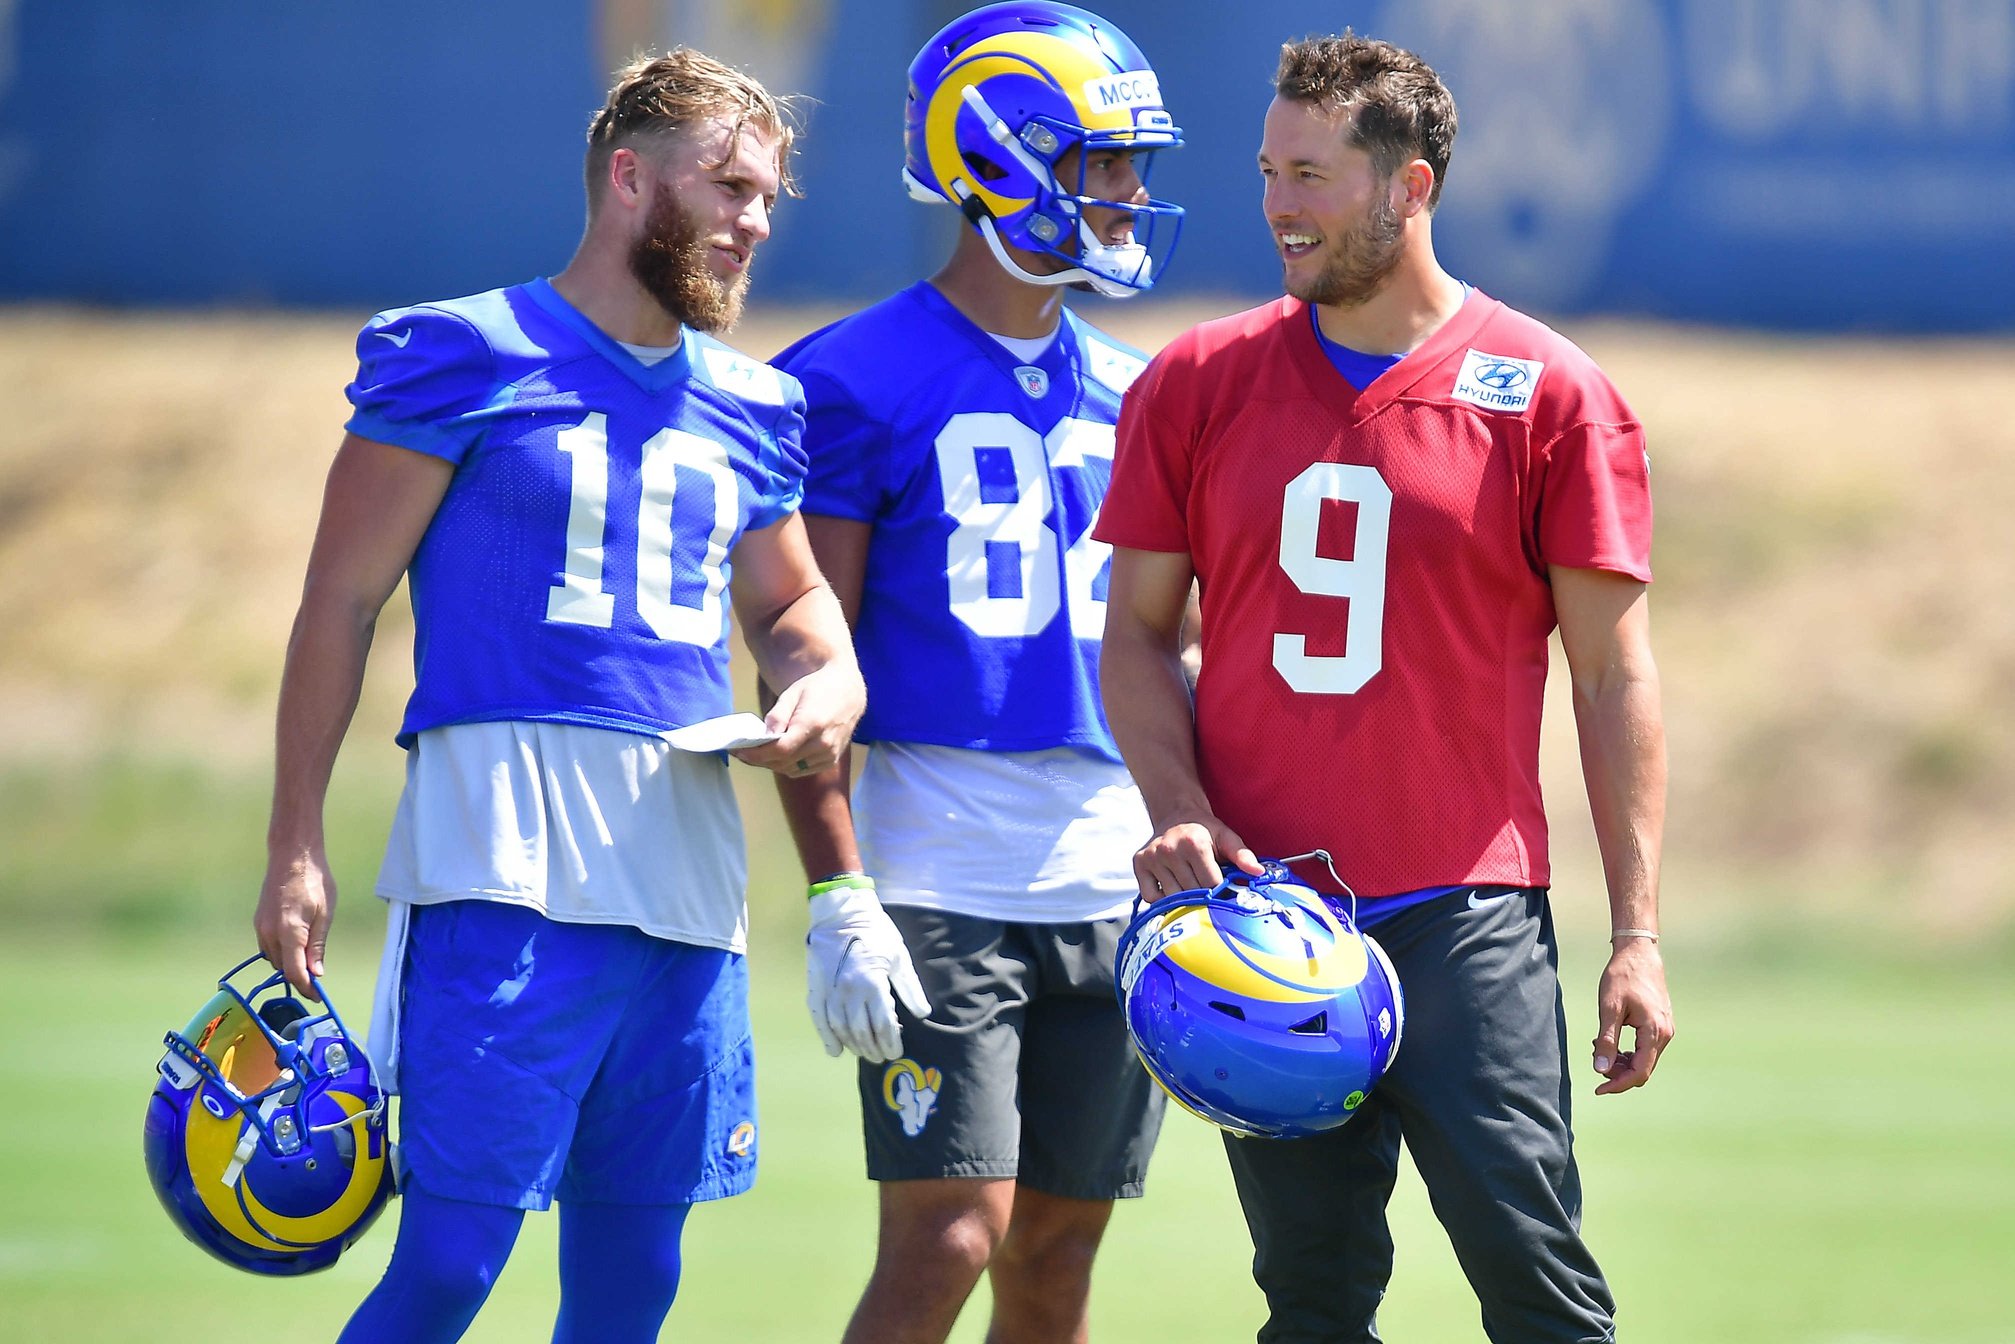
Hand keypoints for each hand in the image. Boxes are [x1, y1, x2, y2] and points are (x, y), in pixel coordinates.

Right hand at [254, 848, 335, 997]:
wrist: (292, 856)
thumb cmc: (314, 881)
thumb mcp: (325, 914)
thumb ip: (318, 946)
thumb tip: (316, 973)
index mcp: (289, 933)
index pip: (294, 972)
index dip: (306, 988)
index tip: (316, 997)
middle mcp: (270, 933)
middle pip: (282, 968)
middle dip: (298, 977)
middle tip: (316, 980)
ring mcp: (261, 927)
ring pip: (273, 958)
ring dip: (288, 964)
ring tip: (308, 962)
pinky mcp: (258, 921)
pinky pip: (268, 946)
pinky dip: (280, 952)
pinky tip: (295, 946)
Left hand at [732, 662, 864, 776]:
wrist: (848, 690)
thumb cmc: (817, 687)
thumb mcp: (793, 693)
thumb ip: (777, 715)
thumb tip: (764, 735)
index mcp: (812, 724)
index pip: (778, 750)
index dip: (755, 754)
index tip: (737, 751)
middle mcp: (823, 743)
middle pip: (782, 762)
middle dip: (759, 759)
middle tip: (742, 751)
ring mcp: (830, 754)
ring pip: (790, 769)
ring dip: (772, 763)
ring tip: (759, 752)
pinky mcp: (832, 760)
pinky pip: (802, 771)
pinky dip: (787, 766)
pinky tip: (779, 754)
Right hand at [805, 883, 930, 1062]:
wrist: (841, 912)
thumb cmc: (875, 932)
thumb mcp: (899, 956)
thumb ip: (910, 987)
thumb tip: (923, 1014)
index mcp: (872, 983)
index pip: (883, 1025)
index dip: (890, 1042)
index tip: (896, 1052)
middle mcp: (849, 991)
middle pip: (861, 1032)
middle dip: (874, 1049)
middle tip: (882, 1057)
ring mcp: (830, 990)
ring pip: (840, 1029)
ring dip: (854, 1046)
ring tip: (865, 1054)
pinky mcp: (816, 987)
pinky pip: (819, 1018)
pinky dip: (827, 1037)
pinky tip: (835, 1050)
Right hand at [1131, 816, 1261, 900]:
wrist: (1176, 812)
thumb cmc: (1205, 829)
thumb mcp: (1226, 837)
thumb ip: (1242, 855)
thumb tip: (1258, 872)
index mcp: (1194, 844)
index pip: (1210, 885)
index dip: (1218, 891)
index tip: (1222, 889)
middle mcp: (1169, 849)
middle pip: (1191, 893)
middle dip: (1201, 895)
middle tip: (1205, 887)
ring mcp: (1152, 857)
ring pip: (1171, 898)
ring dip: (1182, 897)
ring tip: (1188, 882)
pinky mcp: (1138, 863)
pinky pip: (1151, 897)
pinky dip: (1161, 898)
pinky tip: (1171, 884)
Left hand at [1592, 938, 1672, 1093]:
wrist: (1638, 953)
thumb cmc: (1622, 977)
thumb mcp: (1609, 1009)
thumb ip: (1607, 1041)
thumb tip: (1601, 1070)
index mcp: (1654, 1032)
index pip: (1639, 1072)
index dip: (1618, 1085)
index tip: (1597, 1089)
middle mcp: (1664, 1035)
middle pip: (1643, 1069)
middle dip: (1618, 1073)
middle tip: (1595, 1060)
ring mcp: (1664, 1030)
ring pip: (1644, 1060)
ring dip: (1622, 1062)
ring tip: (1599, 1046)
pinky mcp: (1660, 1025)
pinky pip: (1645, 1049)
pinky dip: (1628, 1052)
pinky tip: (1609, 1041)